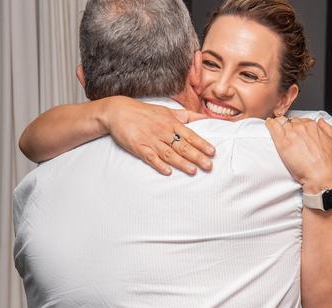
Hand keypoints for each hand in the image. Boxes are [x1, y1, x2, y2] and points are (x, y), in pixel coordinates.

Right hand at [99, 96, 214, 175]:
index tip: (212, 152)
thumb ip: (187, 116)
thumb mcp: (167, 110)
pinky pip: (150, 157)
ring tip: (193, 171)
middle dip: (197, 156)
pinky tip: (168, 171)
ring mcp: (151, 140)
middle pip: (183, 146)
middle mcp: (163, 132)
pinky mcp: (139, 147)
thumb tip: (204, 118)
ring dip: (182, 163)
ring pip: (169, 153)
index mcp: (172, 123)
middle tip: (209, 166)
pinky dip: (159, 164)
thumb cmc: (145, 112)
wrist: (118, 111)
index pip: (190, 135)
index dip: (202, 144)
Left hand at [265, 117, 331, 193]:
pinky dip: (270, 124)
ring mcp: (292, 134)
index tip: (296, 132)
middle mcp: (302, 127)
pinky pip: (273, 126)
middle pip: (290, 122)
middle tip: (288, 137)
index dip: (297, 126)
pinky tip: (268, 124)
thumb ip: (326, 128)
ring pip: (281, 123)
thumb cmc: (326, 162)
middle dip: (289, 127)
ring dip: (279, 127)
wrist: (320, 175)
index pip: (300, 120)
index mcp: (312, 126)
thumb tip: (320, 121)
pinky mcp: (283, 142)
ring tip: (278, 133)